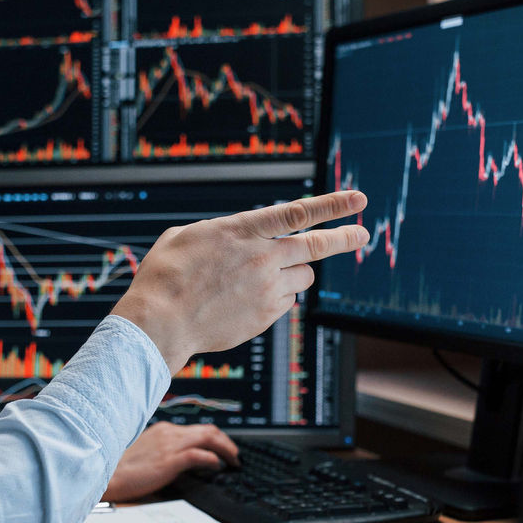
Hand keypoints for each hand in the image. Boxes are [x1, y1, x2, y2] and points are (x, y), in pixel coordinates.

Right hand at [102, 422, 238, 501]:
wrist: (107, 474)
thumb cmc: (122, 469)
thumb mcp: (147, 453)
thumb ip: (165, 451)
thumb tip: (184, 461)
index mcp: (163, 430)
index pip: (196, 429)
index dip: (214, 438)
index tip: (223, 449)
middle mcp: (169, 433)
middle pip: (207, 430)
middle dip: (226, 441)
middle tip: (235, 455)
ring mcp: (170, 444)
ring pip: (208, 438)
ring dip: (226, 449)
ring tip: (234, 460)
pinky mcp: (170, 459)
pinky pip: (200, 455)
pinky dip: (213, 459)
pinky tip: (218, 467)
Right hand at [111, 190, 368, 372]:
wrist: (160, 323)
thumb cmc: (165, 277)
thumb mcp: (185, 236)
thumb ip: (221, 232)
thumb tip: (236, 237)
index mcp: (241, 231)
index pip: (297, 213)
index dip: (333, 205)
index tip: (357, 200)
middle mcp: (262, 257)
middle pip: (316, 246)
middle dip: (344, 238)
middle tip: (362, 235)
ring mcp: (267, 288)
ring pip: (303, 275)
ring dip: (294, 271)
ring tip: (266, 276)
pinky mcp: (267, 315)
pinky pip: (287, 300)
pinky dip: (277, 295)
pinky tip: (249, 298)